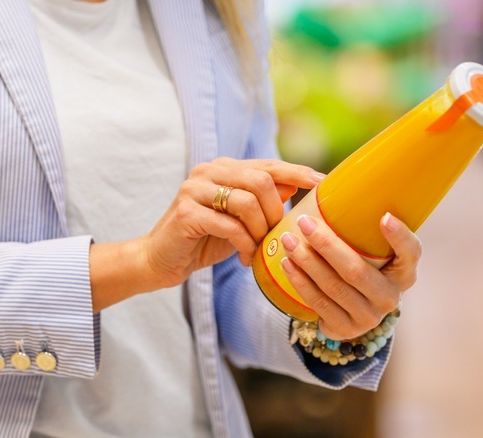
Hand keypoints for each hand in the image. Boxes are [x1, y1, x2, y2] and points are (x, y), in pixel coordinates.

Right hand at [140, 157, 324, 288]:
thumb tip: (294, 183)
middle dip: (275, 212)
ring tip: (259, 249)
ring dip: (261, 231)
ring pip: (247, 202)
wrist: (160, 260)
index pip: (267, 164)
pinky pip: (230, 226)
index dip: (296, 172)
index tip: (322, 182)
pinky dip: (245, 244)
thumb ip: (262, 200)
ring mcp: (194, 190)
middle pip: (260, 180)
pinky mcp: (187, 213)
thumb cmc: (202, 240)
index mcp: (222, 168)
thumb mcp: (239, 219)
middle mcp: (207, 171)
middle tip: (276, 236)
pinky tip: (245, 258)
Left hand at [280, 213, 420, 339]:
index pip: (410, 253)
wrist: (348, 314)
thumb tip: (331, 184)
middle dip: (326, 244)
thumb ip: (361, 230)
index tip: (384, 217)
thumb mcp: (368, 253)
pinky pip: (318, 302)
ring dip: (307, 261)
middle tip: (304, 222)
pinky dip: (300, 281)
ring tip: (288, 240)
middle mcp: (390, 296)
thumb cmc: (358, 269)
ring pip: (333, 285)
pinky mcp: (345, 328)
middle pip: (356, 270)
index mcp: (403, 273)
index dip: (399, 237)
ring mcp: (369, 316)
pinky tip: (287, 264)